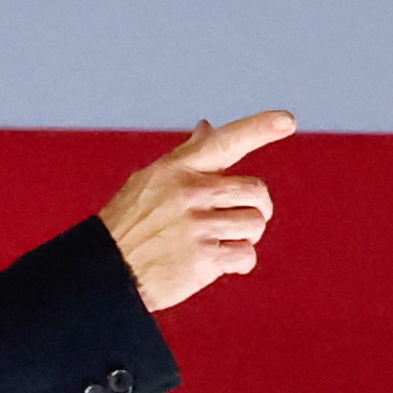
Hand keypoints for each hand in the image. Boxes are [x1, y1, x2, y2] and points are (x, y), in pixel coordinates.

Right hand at [98, 111, 296, 311]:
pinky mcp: (203, 258)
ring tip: (224, 242)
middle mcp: (188, 193)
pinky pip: (246, 254)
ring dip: (247, 236)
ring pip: (255, 223)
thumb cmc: (130, 224)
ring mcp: (196, 226)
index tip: (287, 120)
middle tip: (241, 220)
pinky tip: (221, 263)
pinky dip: (240, 262)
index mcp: (176, 169)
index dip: (259, 128)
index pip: (223, 142)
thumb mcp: (150, 181)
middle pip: (256, 191)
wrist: (106, 272)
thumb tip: (207, 128)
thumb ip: (186, 156)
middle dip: (258, 208)